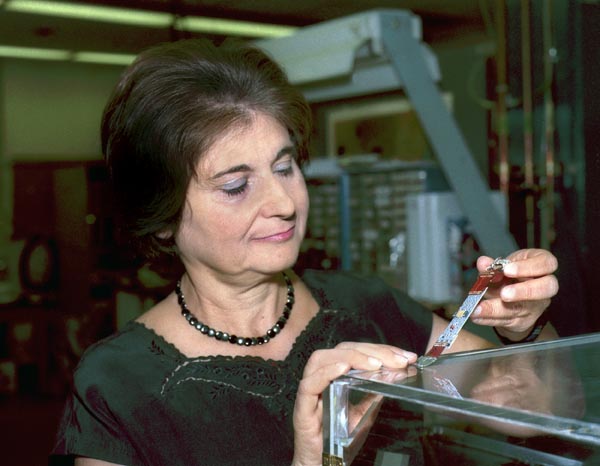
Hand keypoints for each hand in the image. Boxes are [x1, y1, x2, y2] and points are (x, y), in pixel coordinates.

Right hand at [291, 342, 416, 465]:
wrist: (321, 465)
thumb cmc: (337, 440)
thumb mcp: (364, 413)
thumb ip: (374, 394)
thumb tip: (394, 375)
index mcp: (335, 374)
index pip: (356, 351)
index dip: (380, 349)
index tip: (405, 356)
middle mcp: (320, 376)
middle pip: (342, 350)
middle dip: (372, 351)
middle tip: (398, 360)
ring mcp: (309, 390)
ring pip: (322, 359)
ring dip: (351, 357)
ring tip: (375, 363)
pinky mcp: (301, 407)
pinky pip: (309, 384)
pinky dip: (325, 373)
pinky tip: (343, 368)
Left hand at [471, 248, 558, 339]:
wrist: (511, 297)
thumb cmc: (511, 275)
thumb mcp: (503, 266)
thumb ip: (492, 265)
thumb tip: (483, 262)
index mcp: (542, 266)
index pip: (547, 263)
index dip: (528, 267)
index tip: (507, 270)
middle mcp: (544, 286)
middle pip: (546, 288)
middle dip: (524, 291)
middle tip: (504, 293)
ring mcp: (535, 306)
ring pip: (521, 309)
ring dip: (496, 310)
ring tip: (478, 309)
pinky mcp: (522, 321)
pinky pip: (506, 321)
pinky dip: (488, 319)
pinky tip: (477, 316)